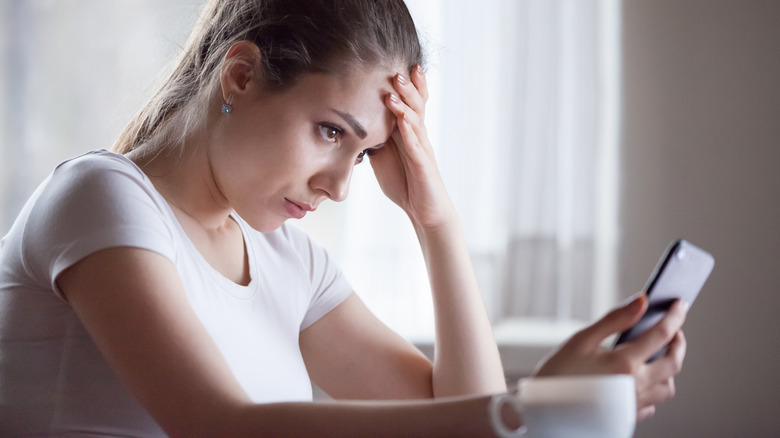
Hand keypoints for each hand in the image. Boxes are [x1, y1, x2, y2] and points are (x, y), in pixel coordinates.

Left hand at [369, 66, 456, 230]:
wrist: (424, 211)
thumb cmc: (405, 183)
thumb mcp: (383, 157)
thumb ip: (373, 140)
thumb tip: (352, 126)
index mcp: (408, 133)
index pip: (408, 103)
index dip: (404, 86)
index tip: (394, 64)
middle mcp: (418, 137)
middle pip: (415, 105)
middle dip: (407, 86)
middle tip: (396, 68)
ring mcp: (422, 150)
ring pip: (416, 121)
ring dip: (405, 104)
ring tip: (395, 89)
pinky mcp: (423, 166)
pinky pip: (417, 146)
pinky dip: (409, 132)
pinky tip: (402, 122)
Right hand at [534, 295, 688, 420]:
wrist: (542, 410)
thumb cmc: (557, 374)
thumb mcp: (581, 340)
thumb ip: (615, 320)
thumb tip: (641, 302)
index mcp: (625, 363)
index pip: (662, 334)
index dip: (674, 316)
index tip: (679, 304)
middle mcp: (635, 385)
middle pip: (673, 363)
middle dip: (679, 343)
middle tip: (674, 330)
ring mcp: (633, 404)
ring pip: (667, 387)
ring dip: (668, 369)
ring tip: (657, 356)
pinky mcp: (627, 416)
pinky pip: (651, 404)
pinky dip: (652, 390)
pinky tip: (639, 380)